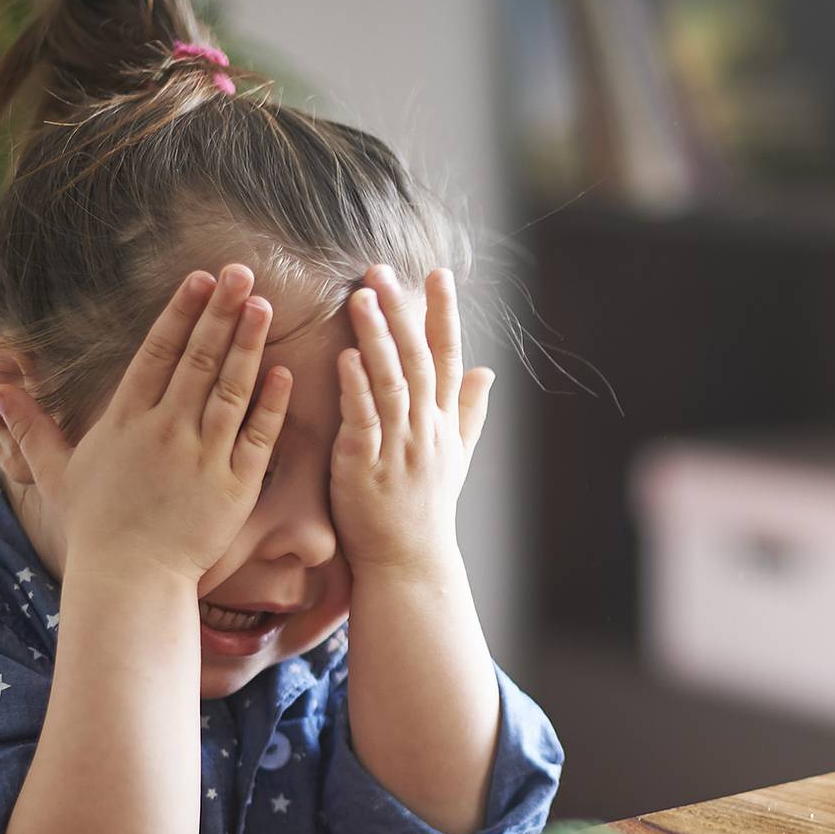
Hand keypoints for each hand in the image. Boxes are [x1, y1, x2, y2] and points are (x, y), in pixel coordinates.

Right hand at [0, 264, 291, 583]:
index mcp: (126, 420)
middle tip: (241, 272)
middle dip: (220, 312)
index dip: (180, 312)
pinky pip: (258, 437)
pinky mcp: (235, 486)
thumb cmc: (97, 527)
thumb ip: (32, 427)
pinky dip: (271, 405)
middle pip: (198, 359)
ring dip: (248, 345)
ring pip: (230, 389)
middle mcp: (166, 430)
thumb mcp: (58, 472)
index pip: (157, 353)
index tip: (199, 279)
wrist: (131, 578)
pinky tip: (283, 372)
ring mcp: (203, 457)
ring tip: (264, 306)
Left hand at [330, 264, 493, 575]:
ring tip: (361, 298)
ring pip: (391, 383)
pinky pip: (364, 421)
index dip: (443, 314)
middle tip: (382, 271)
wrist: (409, 562)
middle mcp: (426, 430)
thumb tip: (489, 371)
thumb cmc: (426, 510)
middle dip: (403, 313)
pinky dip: (356, 388)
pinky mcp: (366, 467)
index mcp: (444, 423)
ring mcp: (398, 448)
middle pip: (418, 360)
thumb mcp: (456, 458)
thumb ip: (469, 411)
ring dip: (377, 339)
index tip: (438, 273)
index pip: (449, 358)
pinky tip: (345, 357)